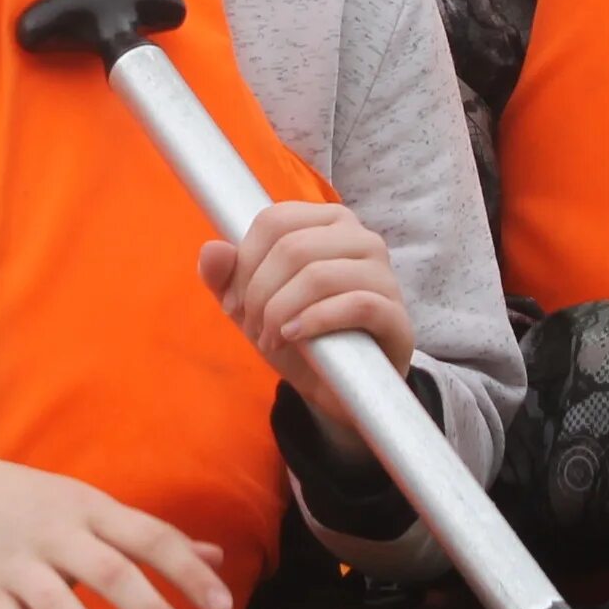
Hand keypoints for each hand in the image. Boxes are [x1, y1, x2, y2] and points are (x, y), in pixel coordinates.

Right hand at [0, 441, 231, 608]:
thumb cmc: (34, 504)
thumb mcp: (90, 506)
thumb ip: (149, 535)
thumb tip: (216, 557)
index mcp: (90, 509)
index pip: (148, 536)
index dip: (186, 570)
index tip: (222, 607)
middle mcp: (56, 533)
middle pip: (110, 571)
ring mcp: (17, 563)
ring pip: (58, 603)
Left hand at [197, 201, 411, 436]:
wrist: (338, 387)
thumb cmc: (298, 334)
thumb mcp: (253, 305)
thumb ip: (226, 276)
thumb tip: (212, 250)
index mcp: (327, 221)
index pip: (274, 220)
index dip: (244, 262)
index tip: (234, 303)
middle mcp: (360, 238)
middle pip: (292, 247)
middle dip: (260, 293)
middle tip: (253, 328)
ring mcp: (383, 274)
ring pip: (319, 275)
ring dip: (282, 312)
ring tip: (271, 339)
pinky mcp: (396, 314)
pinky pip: (355, 304)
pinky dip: (314, 321)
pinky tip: (294, 337)